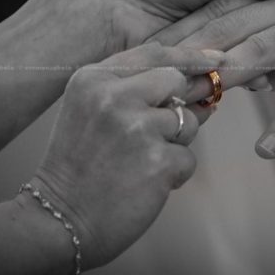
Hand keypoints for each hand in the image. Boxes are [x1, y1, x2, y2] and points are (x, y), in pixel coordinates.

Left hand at [15, 0, 274, 70]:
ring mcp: (198, 63)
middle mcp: (215, 36)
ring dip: (264, 74)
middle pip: (259, 49)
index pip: (267, 18)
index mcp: (224, 7)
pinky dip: (232, 89)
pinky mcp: (180, 84)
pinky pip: (211, 92)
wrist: (101, 0)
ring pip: (239, 73)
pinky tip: (260, 89)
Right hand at [27, 43, 223, 271]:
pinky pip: (188, 158)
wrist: (58, 221)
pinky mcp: (158, 160)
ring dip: (175, 144)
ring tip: (140, 163)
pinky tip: (144, 184)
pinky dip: (174, 173)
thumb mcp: (92, 112)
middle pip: (176, 80)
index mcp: (94, 79)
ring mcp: (137, 128)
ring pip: (187, 121)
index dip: (190, 56)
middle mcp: (115, 97)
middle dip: (181, 102)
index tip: (216, 59)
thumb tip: (201, 83)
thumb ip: (137, 90)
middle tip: (166, 128)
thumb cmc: (79, 167)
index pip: (154, 53)